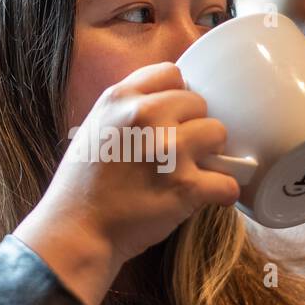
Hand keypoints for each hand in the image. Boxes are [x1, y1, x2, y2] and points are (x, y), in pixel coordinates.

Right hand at [14, 62, 240, 304]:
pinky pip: (228, 180)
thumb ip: (127, 110)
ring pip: (219, 133)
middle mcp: (146, 116)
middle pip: (199, 103)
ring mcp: (168, 150)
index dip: (176, 96)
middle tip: (179, 152)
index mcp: (120, 98)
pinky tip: (209, 197)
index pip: (171, 73)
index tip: (172, 118)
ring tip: (193, 171)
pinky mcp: (186, 186)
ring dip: (212, 154)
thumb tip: (166, 104)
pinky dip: (223, 192)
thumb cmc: (83, 187)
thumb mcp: (94, 128)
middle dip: (193, 126)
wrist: (76, 232)